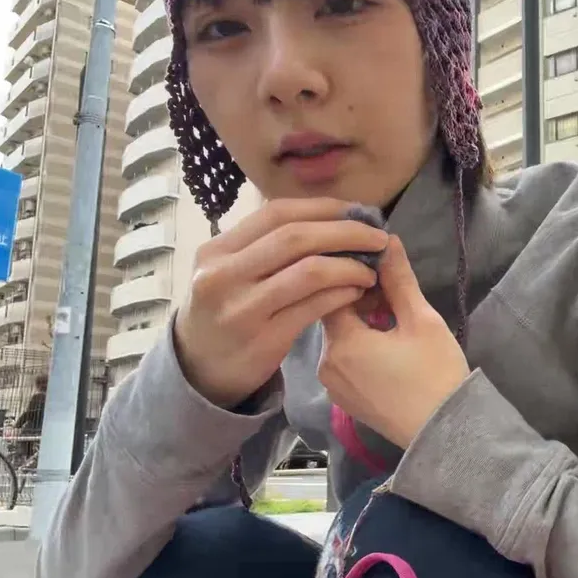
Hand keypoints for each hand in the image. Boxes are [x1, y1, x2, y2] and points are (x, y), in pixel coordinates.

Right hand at [175, 198, 388, 408]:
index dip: (324, 208)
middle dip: (346, 233)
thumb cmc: (226, 311)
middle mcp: (223, 275)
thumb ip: (265, 246)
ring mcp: (242, 308)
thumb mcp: (229, 271)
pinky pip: (314, 307)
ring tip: (371, 270)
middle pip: (296, 238)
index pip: (277, 213)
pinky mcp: (263, 340)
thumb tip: (330, 217)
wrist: (199, 369)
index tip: (358, 211)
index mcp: (217, 249)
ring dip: (350, 266)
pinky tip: (356, 293)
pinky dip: (342, 294)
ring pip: (310, 271)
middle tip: (378, 238)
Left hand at [320, 236, 469, 448]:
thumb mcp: (422, 321)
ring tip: (392, 318)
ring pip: (338, 338)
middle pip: (332, 314)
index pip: (330, 290)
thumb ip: (399, 281)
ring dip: (359, 322)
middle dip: (358, 297)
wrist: (445, 434)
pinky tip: (386, 346)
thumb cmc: (436, 375)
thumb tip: (386, 242)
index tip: (380, 268)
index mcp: (341, 342)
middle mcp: (326, 364)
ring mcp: (333, 386)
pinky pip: (343, 361)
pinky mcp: (344, 400)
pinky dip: (359, 346)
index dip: (353, 273)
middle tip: (392, 292)